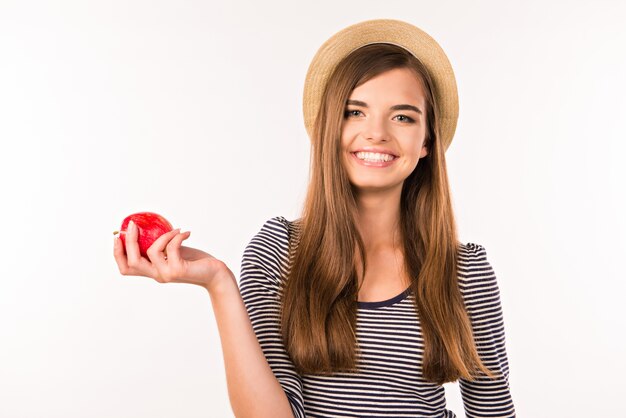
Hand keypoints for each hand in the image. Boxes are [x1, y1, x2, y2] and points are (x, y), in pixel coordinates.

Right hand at [113, 220, 232, 290]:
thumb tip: (147, 226)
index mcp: (152, 271)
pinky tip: (186, 233)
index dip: (118, 253)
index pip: (126, 268)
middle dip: (129, 240)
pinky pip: (171, 247)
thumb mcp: (173, 252)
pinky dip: (177, 236)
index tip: (117, 236)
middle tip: (134, 224)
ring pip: (152, 251)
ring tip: (176, 230)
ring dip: (163, 235)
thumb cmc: (195, 261)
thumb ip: (161, 245)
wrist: (214, 273)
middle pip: (132, 262)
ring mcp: (166, 274)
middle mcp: (157, 275)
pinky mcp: (178, 270)